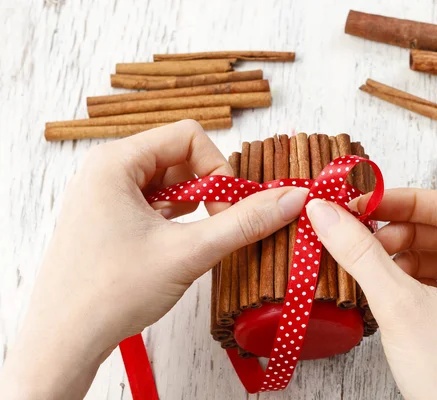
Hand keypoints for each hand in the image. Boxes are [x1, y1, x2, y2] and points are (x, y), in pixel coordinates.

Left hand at [0, 121, 307, 399]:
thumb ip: (245, 222)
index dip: (218, 168)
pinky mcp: (110, 218)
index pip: (188, 135)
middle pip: (179, 156)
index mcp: (116, 162)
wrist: (65, 341)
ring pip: (169, 181)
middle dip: (207, 188)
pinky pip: (154, 202)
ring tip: (194, 239)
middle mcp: (107, 171)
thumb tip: (292, 198)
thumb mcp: (189, 252)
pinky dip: (177, 218)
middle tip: (216, 225)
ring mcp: (106, 195)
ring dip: (194, 206)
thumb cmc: (110, 293)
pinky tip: (179, 244)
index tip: (226, 209)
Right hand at [306, 189, 436, 399]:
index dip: (405, 200)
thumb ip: (360, 253)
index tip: (367, 205)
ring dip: (402, 256)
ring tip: (370, 266)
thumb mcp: (398, 304)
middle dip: (399, 231)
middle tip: (361, 234)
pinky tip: (386, 289)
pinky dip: (411, 280)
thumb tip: (326, 214)